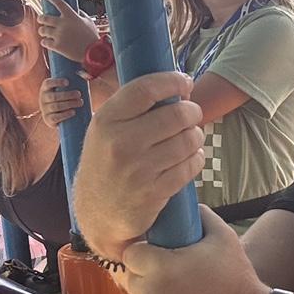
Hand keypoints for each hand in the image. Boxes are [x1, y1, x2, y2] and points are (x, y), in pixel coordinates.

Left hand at [38, 0, 100, 63]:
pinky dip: (45, 42)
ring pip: (42, 30)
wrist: (94, 53)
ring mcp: (59, 35)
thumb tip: (76, 10)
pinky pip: (44, 42)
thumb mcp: (89, 22)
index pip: (58, 2)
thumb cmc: (92, 36)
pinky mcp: (57, 46)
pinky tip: (46, 42)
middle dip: (41, 19)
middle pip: (44, 18)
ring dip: (42, 31)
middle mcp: (63, 24)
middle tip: (41, 20)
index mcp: (71, 16)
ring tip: (45, 32)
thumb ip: (81, 14)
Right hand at [39, 76, 84, 128]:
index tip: (68, 82)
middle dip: (68, 95)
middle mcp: (42, 99)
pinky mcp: (48, 120)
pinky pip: (55, 117)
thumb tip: (86, 75)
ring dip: (69, 104)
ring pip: (56, 106)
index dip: (56, 82)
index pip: (48, 83)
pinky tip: (73, 112)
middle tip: (79, 94)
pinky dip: (65, 115)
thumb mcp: (66, 89)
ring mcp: (44, 110)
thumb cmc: (65, 98)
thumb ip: (74, 80)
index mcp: (45, 89)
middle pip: (54, 96)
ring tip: (80, 102)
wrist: (61, 116)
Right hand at [74, 71, 204, 260]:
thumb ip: (131, 108)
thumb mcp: (104, 130)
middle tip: (192, 114)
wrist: (97, 212)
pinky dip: (197, 158)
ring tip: (190, 137)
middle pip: (176, 114)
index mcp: (106, 121)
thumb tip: (175, 85)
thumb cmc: (107, 163)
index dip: (172, 81)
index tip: (185, 81)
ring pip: (188, 140)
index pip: (145, 89)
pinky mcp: (154, 192)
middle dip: (192, 111)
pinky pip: (190, 166)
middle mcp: (121, 143)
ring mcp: (138, 170)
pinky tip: (191, 157)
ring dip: (197, 136)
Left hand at [120, 208, 269, 293]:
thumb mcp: (224, 238)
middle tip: (173, 279)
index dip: (145, 254)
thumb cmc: (237, 280)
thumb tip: (186, 207)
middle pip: (131, 280)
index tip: (160, 257)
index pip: (131, 254)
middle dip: (147, 277)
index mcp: (160, 268)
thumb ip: (200, 217)